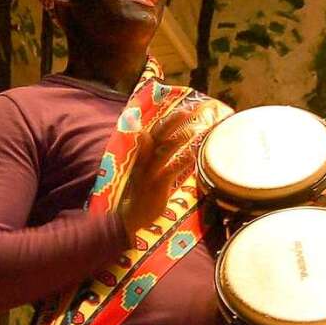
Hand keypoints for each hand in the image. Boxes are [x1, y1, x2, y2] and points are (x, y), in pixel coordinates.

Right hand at [117, 117, 202, 240]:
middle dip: (171, 123)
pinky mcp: (156, 186)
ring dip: (178, 139)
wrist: (131, 216)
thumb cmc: (142, 191)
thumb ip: (150, 153)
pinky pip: (169, 171)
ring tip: (194, 130)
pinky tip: (192, 156)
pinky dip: (181, 163)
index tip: (180, 109)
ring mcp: (149, 172)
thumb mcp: (145, 169)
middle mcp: (143, 160)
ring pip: (163, 151)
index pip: (154, 132)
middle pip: (157, 136)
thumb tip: (150, 135)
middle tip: (187, 112)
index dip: (166, 121)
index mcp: (142, 155)